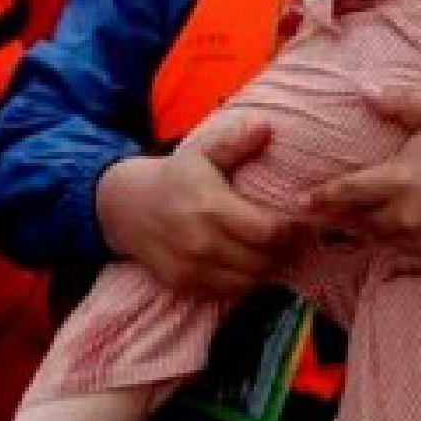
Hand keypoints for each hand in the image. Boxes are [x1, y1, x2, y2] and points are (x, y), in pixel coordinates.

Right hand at [96, 121, 294, 297]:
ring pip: (247, 282)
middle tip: (288, 243)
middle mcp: (203, 242)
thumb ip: (236, 144)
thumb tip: (266, 126)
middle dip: (281, 254)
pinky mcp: (182, 284)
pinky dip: (240, 284)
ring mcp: (191, 267)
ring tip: (268, 255)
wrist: (125, 206)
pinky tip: (244, 267)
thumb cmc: (174, 177)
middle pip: (262, 262)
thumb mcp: (202, 154)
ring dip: (263, 271)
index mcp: (213, 207)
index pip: (269, 233)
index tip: (295, 225)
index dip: (289, 232)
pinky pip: (225, 293)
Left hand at [304, 92, 420, 270]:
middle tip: (311, 219)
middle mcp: (404, 216)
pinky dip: (392, 253)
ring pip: (379, 241)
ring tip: (345, 230)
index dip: (320, 197)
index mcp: (398, 180)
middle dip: (336, 218)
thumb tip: (364, 90)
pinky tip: (385, 246)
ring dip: (364, 233)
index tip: (300, 201)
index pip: (345, 193)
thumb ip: (397, 104)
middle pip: (356, 221)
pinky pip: (403, 260)